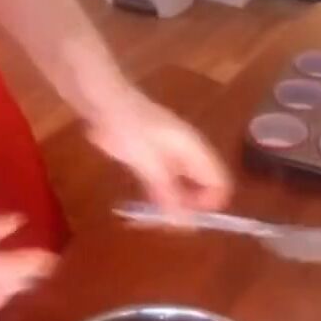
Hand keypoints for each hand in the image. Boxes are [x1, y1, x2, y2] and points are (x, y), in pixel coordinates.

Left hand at [87, 90, 231, 216]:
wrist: (101, 98)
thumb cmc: (127, 126)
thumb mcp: (148, 162)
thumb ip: (167, 191)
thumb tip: (184, 223)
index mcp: (194, 149)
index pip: (220, 182)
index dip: (209, 205)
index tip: (186, 219)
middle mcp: (188, 151)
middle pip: (204, 186)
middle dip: (190, 207)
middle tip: (165, 223)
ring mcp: (170, 152)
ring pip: (184, 185)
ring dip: (174, 203)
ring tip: (153, 217)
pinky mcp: (152, 154)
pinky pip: (166, 180)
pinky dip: (160, 194)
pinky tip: (144, 203)